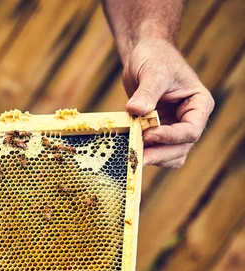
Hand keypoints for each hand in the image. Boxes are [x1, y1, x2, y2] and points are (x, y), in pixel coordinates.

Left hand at [122, 38, 213, 167]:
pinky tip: (128, 148)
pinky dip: (143, 151)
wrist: (143, 55)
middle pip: (181, 148)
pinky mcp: (157, 131)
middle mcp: (189, 120)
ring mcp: (173, 128)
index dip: (170, 137)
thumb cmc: (155, 58)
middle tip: (138, 156)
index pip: (190, 130)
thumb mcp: (153, 72)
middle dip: (160, 154)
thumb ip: (147, 92)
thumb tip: (135, 109)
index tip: (149, 135)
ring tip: (132, 154)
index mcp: (198, 105)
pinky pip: (155, 149)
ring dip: (153, 157)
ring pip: (170, 155)